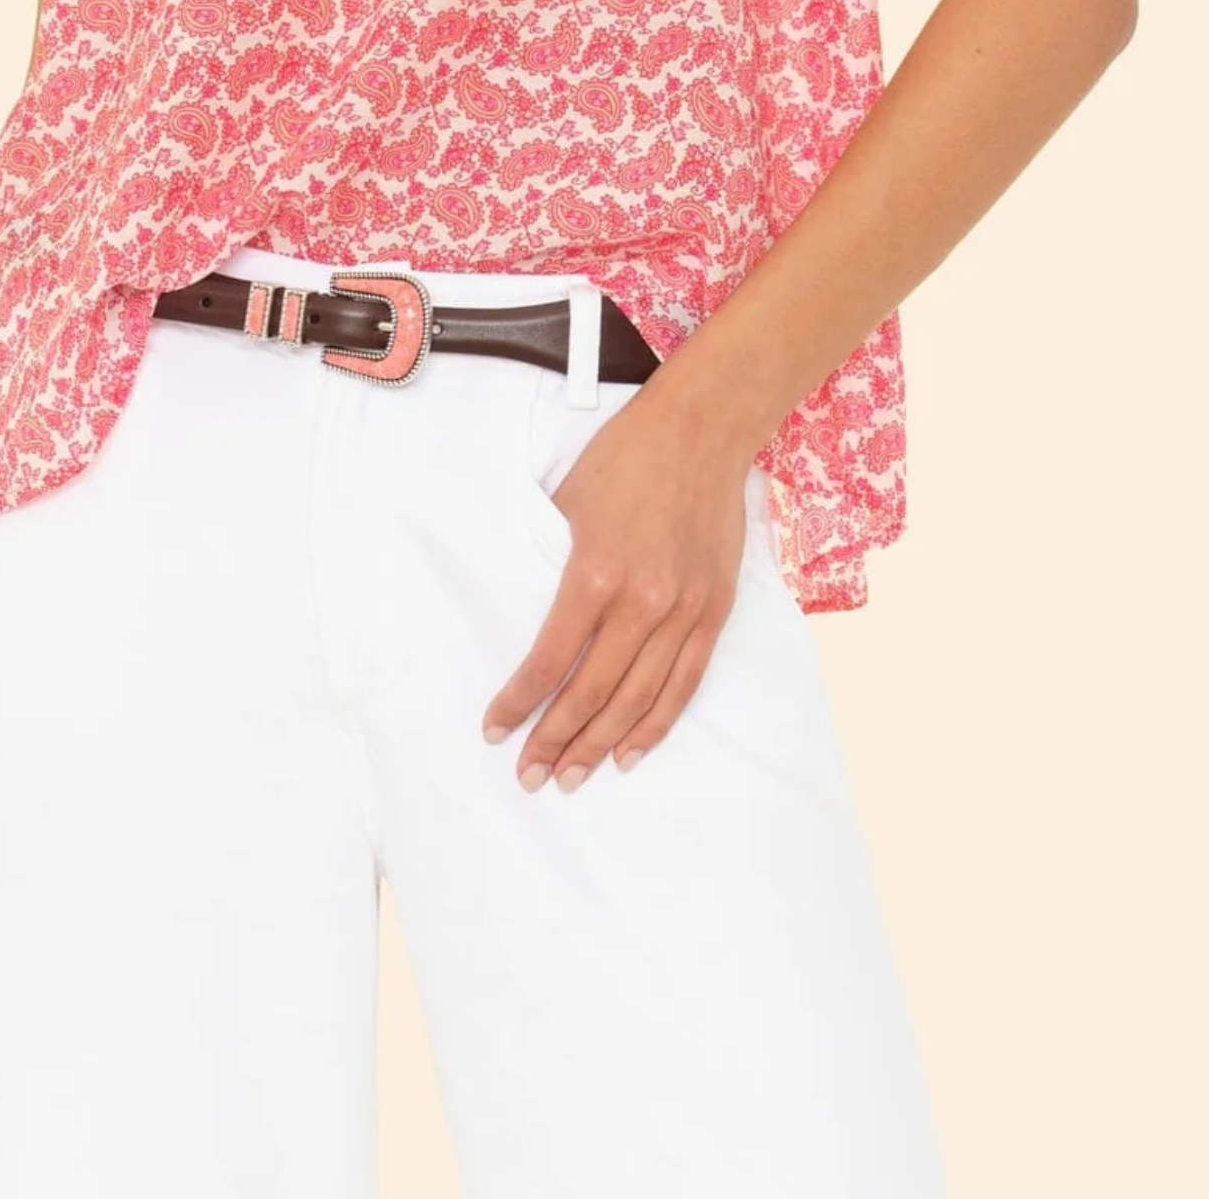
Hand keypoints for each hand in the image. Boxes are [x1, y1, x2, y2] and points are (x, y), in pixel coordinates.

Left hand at [480, 382, 752, 790]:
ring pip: (638, 699)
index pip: (550, 659)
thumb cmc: (627, 456)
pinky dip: (656, 724)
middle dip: (555, 741)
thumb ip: (553, 561)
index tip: (495, 730)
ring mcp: (684, 610)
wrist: (703, 430)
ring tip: (571, 778)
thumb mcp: (568, 500)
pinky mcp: (713, 610)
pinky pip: (684, 683)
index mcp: (596, 572)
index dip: (519, 702)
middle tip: (529, 777)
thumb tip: (534, 612)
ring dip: (601, 745)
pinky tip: (630, 752)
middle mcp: (643, 601)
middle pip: (592, 692)